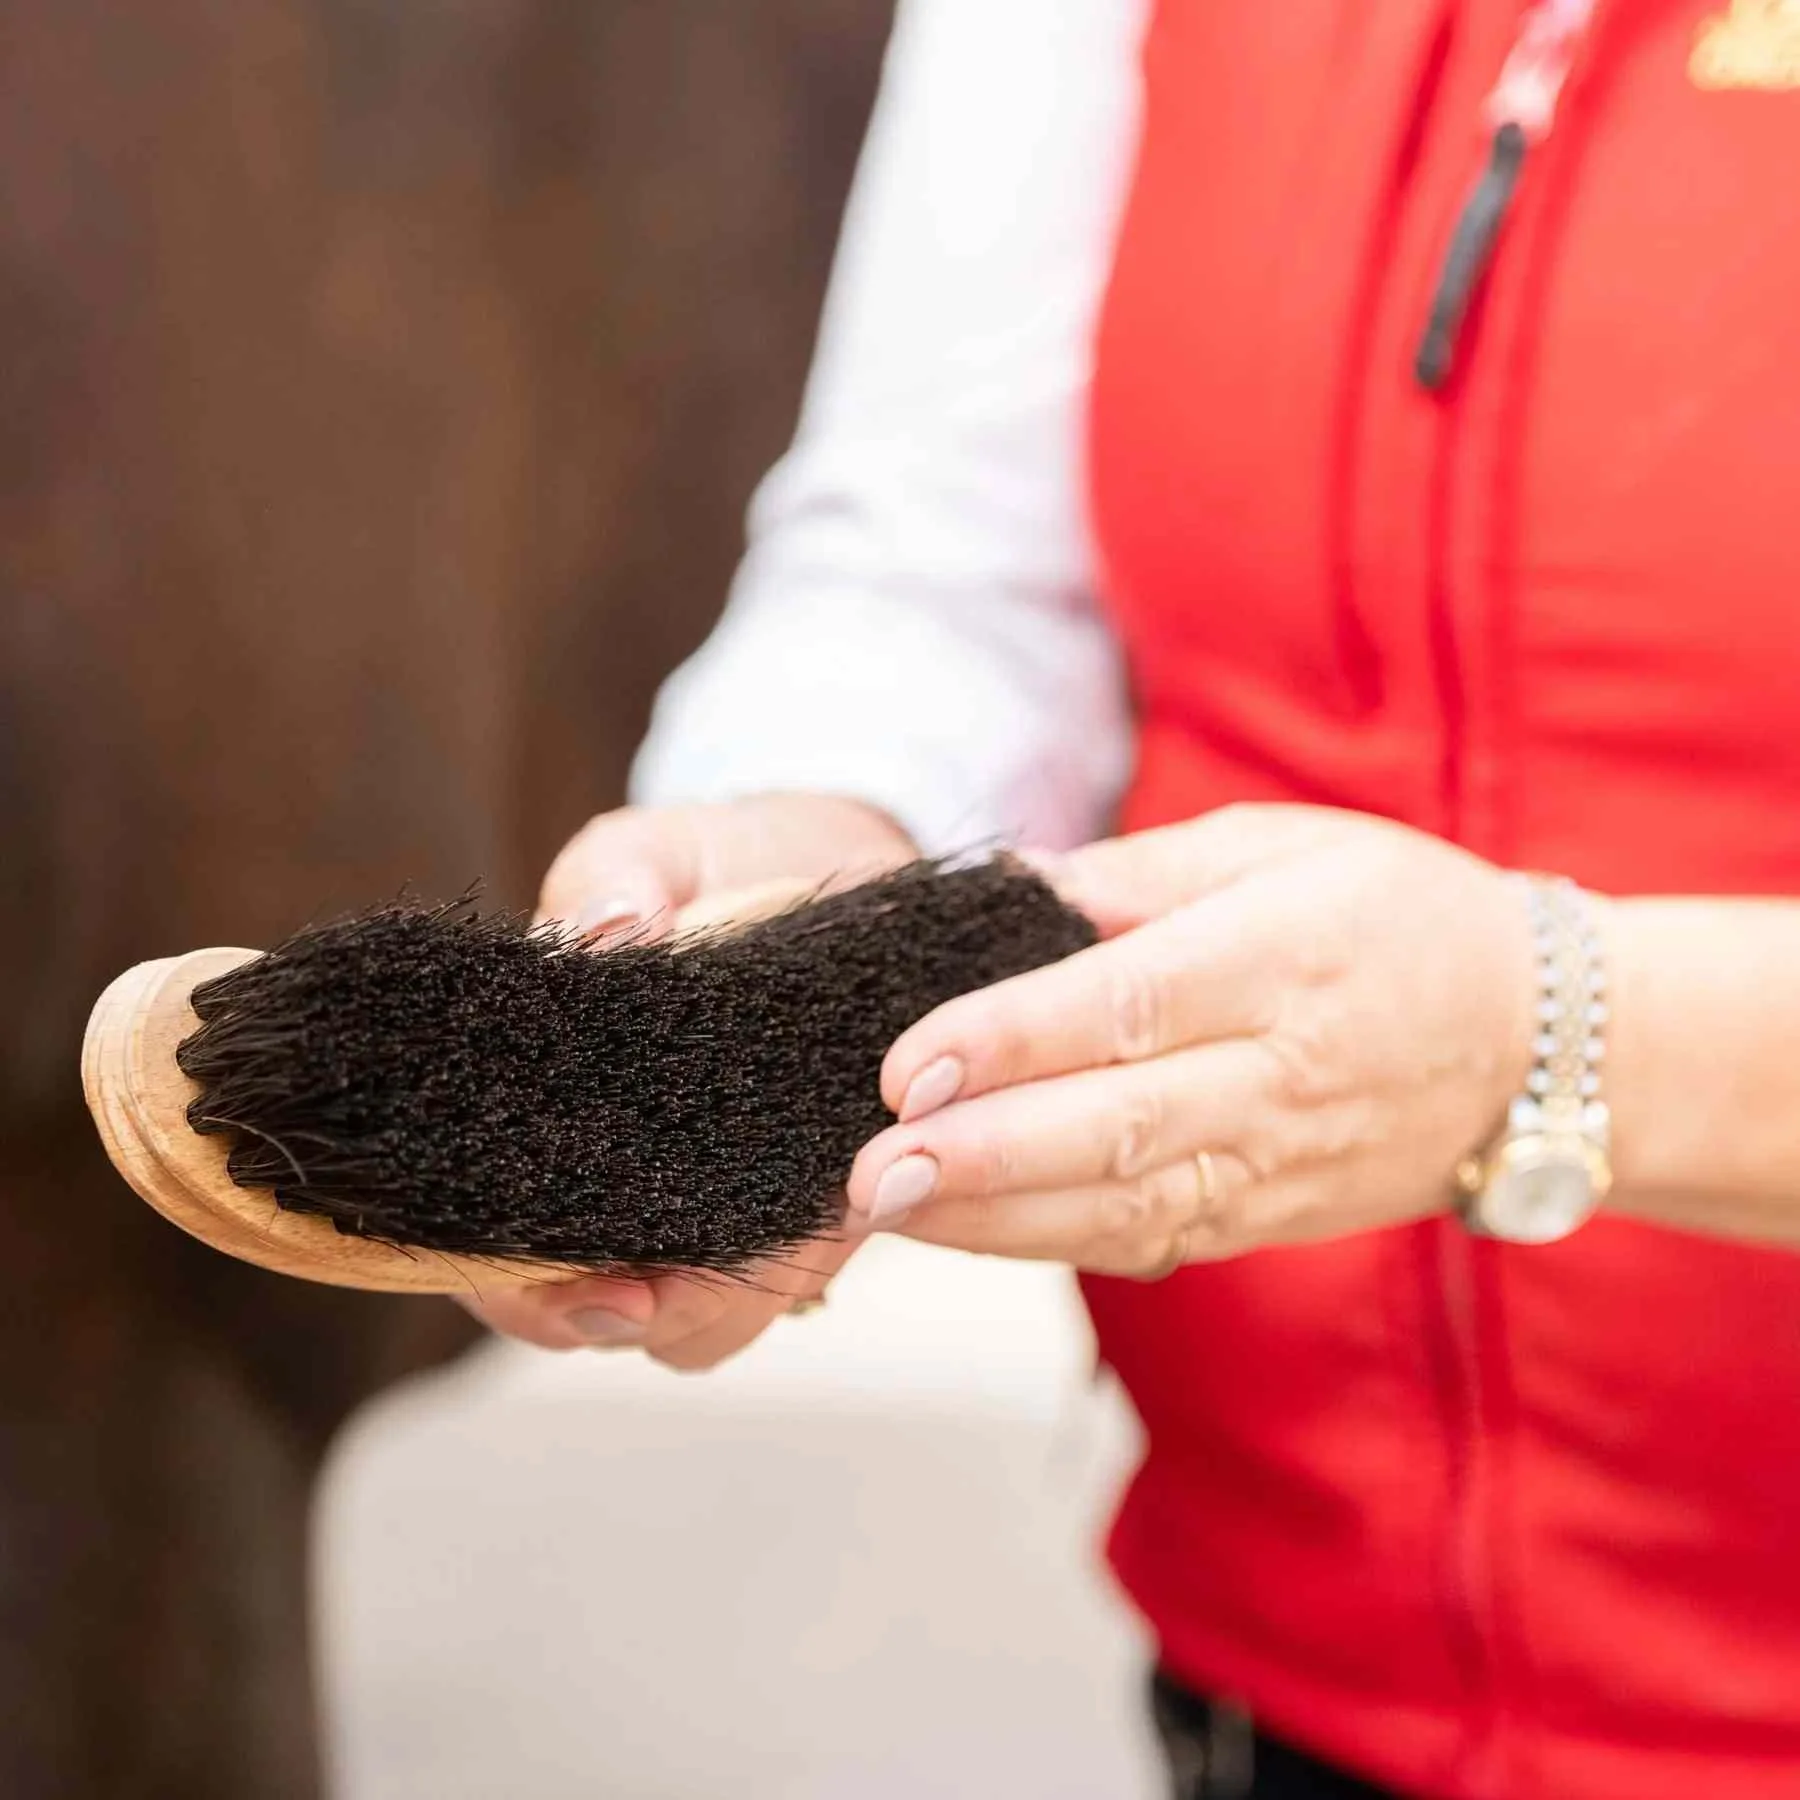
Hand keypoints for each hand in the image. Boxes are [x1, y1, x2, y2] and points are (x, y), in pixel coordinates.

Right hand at [463, 791, 914, 1366]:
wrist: (839, 861)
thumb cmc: (715, 864)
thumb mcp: (652, 853)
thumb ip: (615, 881)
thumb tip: (607, 929)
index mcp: (555, 1120)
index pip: (504, 1249)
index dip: (524, 1288)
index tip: (577, 1279)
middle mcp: (636, 1185)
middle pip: (607, 1312)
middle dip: (631, 1315)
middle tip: (662, 1290)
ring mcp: (731, 1202)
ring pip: (707, 1321)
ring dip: (724, 1303)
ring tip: (760, 1251)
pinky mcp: (822, 1190)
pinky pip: (806, 1265)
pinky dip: (815, 1253)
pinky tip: (842, 1206)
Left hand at [844, 805, 1535, 1274]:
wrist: (1537, 1041)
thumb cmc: (1398, 915)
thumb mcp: (1281, 846)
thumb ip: (1141, 873)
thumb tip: (1012, 888)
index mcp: (1280, 959)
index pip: (1127, 1006)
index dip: (1010, 1039)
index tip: (904, 1062)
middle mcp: (1280, 1074)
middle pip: (1115, 1127)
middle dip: (981, 1156)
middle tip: (867, 1169)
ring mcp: (1278, 1163)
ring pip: (1123, 1205)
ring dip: (995, 1218)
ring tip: (884, 1213)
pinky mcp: (1269, 1216)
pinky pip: (1151, 1239)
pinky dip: (1051, 1243)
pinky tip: (961, 1234)